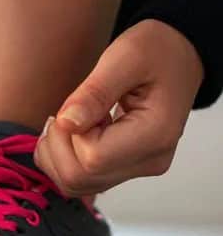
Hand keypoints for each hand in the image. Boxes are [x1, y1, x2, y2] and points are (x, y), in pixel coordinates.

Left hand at [34, 19, 203, 194]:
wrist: (178, 56)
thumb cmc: (157, 51)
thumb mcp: (125, 57)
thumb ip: (95, 92)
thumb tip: (67, 123)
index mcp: (154, 135)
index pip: (91, 158)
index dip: (69, 133)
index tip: (76, 106)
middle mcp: (149, 160)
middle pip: (79, 178)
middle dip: (57, 144)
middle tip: (66, 113)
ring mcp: (138, 168)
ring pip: (75, 184)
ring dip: (56, 153)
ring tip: (70, 120)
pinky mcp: (125, 168)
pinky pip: (81, 179)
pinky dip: (63, 158)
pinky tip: (74, 131)